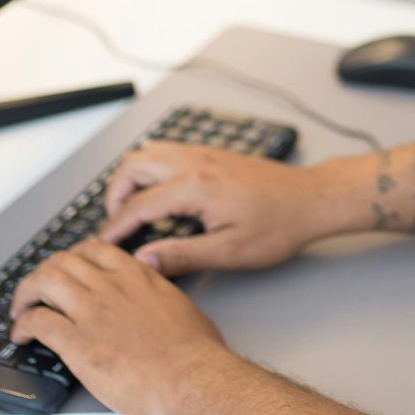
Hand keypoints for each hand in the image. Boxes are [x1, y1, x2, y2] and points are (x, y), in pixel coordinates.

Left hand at [9, 238, 228, 414]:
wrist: (190, 378)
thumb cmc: (195, 353)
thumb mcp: (180, 307)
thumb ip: (160, 296)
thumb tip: (159, 300)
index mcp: (137, 276)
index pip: (93, 250)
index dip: (73, 258)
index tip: (67, 270)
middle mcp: (110, 286)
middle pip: (62, 262)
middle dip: (43, 274)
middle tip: (37, 291)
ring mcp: (92, 311)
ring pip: (43, 282)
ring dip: (25, 294)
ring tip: (21, 309)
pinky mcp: (77, 342)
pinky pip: (37, 321)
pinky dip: (22, 325)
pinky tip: (20, 335)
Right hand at [98, 142, 339, 275]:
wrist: (312, 199)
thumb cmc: (279, 225)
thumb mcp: (230, 252)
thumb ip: (182, 255)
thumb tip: (144, 262)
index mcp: (196, 187)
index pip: (138, 205)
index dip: (114, 228)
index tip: (102, 245)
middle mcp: (195, 162)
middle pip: (133, 165)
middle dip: (115, 194)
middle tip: (116, 224)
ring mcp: (204, 154)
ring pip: (149, 152)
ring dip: (132, 177)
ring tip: (132, 208)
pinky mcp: (213, 154)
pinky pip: (168, 152)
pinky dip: (151, 169)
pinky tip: (159, 194)